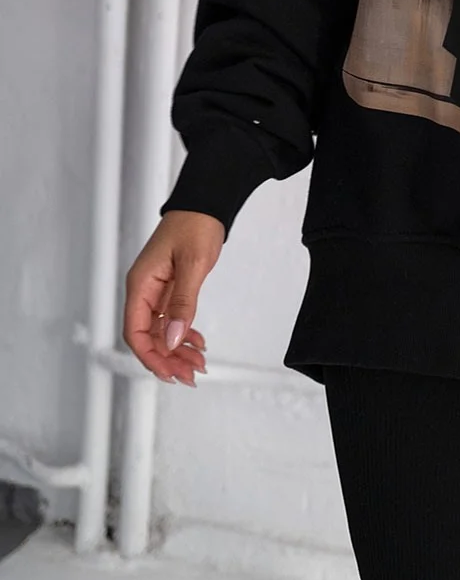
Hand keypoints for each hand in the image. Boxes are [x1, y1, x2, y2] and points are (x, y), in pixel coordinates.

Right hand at [123, 210, 222, 385]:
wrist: (204, 205)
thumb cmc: (195, 225)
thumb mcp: (192, 264)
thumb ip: (183, 302)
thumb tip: (174, 337)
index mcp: (140, 284)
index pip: (135, 331)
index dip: (150, 356)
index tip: (169, 372)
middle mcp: (144, 290)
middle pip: (148, 336)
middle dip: (167, 359)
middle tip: (190, 375)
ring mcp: (156, 291)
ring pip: (161, 331)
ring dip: (178, 350)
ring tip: (198, 364)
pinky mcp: (169, 289)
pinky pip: (171, 319)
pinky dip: (184, 334)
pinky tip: (198, 343)